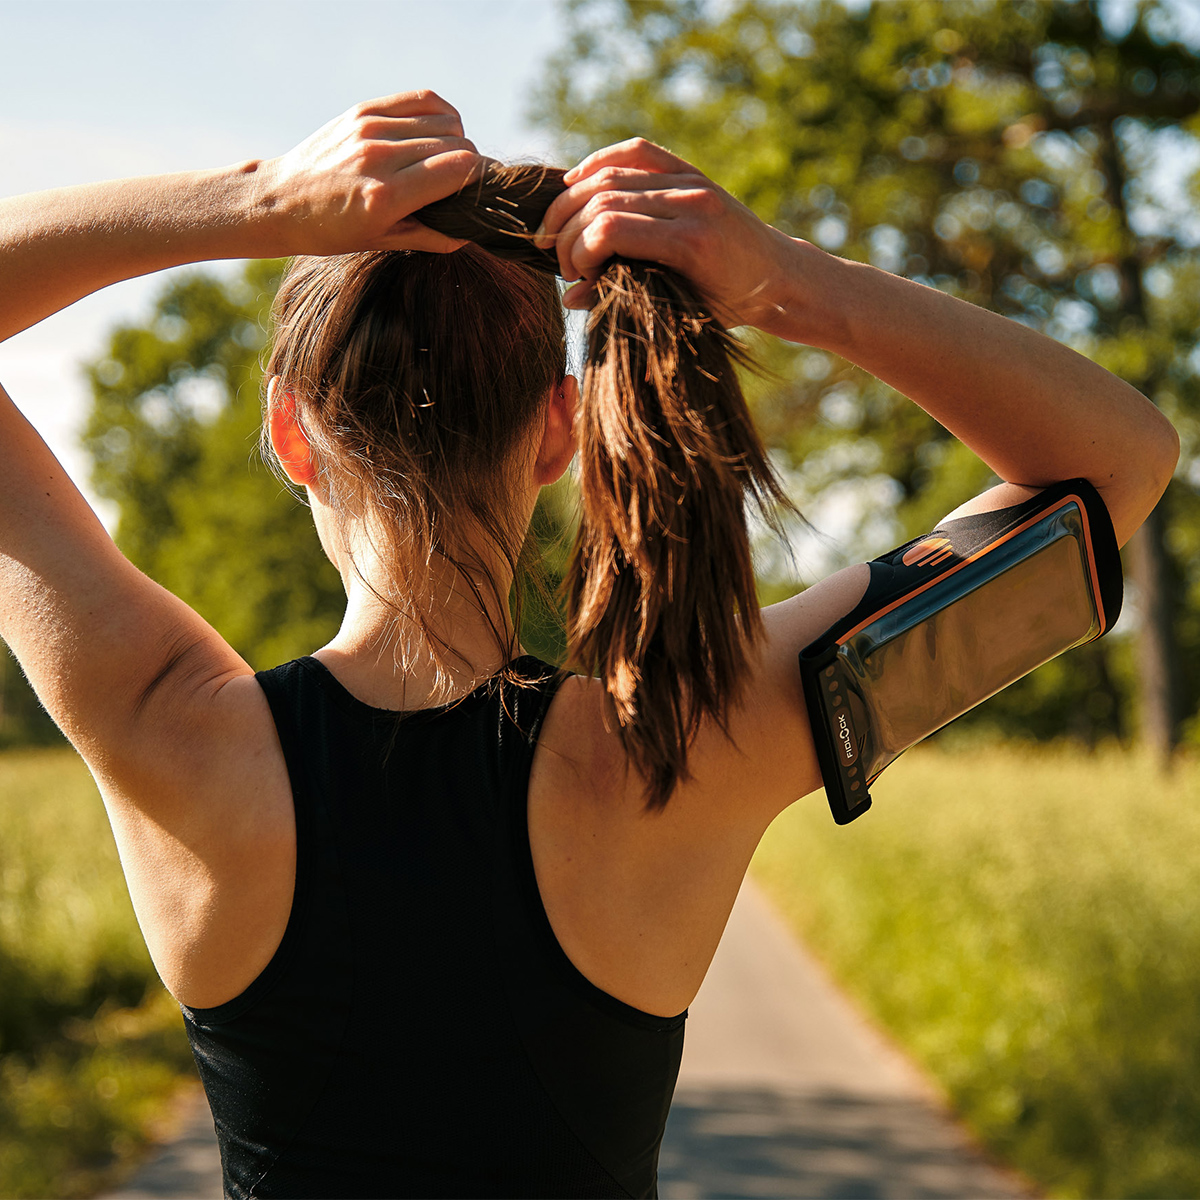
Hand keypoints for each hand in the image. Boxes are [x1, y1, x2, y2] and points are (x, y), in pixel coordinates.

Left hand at [257, 90, 480, 255]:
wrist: (280, 200)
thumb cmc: (331, 230)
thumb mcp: (382, 242)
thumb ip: (431, 236)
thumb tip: (470, 231)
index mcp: (386, 196)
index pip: (459, 169)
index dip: (480, 178)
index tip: (481, 191)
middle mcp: (379, 157)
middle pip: (457, 144)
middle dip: (471, 162)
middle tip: (464, 182)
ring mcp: (371, 128)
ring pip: (445, 120)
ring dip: (457, 139)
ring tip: (447, 159)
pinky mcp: (363, 110)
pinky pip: (423, 100)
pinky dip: (441, 114)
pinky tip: (438, 132)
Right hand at [535, 139, 798, 332]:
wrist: (776, 274)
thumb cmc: (727, 306)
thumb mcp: (678, 312)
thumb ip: (623, 302)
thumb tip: (569, 298)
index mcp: (691, 243)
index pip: (610, 229)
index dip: (580, 251)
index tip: (575, 277)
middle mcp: (691, 202)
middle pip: (604, 199)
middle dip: (570, 230)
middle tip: (561, 260)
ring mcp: (692, 181)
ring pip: (612, 174)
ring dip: (573, 202)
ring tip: (560, 232)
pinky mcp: (690, 170)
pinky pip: (635, 151)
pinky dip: (599, 162)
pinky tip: (575, 183)